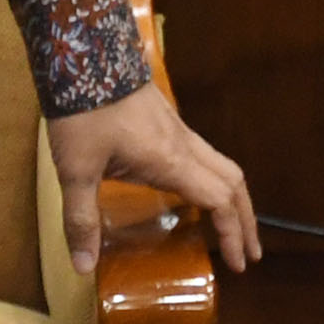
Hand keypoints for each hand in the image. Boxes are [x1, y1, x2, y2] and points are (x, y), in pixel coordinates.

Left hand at [47, 83, 259, 276]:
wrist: (84, 55)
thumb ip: (81, 219)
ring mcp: (178, 131)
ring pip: (222, 166)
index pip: (219, 200)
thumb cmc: (84, 113)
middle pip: (234, 182)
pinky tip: (195, 193)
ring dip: (233, 199)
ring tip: (230, 226)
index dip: (232, 233)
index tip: (238, 263)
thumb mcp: (75, 170)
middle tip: (248, 253)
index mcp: (170, 161)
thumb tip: (83, 267)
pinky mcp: (166, 122)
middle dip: (246, 219)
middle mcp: (184, 146)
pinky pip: (204, 156)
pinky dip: (214, 182)